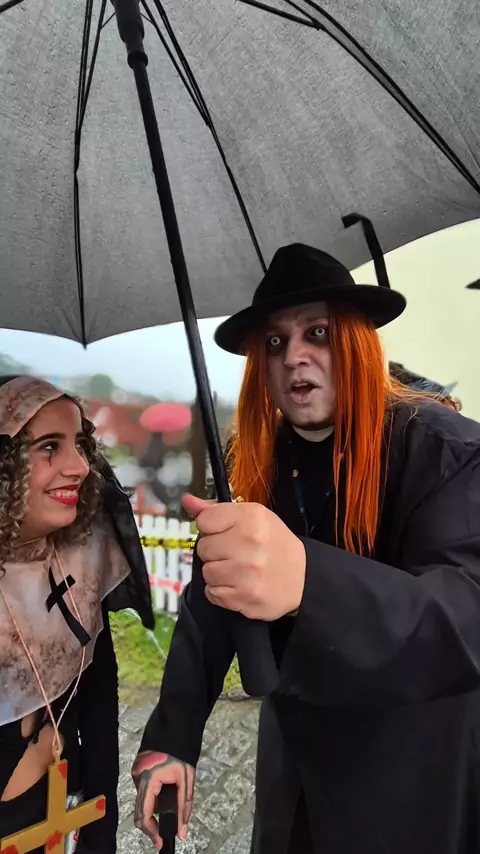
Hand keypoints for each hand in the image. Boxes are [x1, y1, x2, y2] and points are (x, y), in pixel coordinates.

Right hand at [132, 751, 194, 849]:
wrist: (175, 727)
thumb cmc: (181, 751)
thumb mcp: (187, 780)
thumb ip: (184, 807)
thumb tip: (182, 832)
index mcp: (148, 779)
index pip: (143, 814)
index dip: (151, 831)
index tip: (160, 842)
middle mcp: (137, 776)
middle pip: (140, 810)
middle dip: (153, 822)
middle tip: (165, 831)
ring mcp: (136, 771)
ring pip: (143, 799)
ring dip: (154, 807)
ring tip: (171, 800)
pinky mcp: (138, 768)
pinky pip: (144, 789)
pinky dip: (153, 795)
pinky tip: (165, 789)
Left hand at [182, 494, 305, 620]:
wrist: (303, 578)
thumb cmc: (273, 544)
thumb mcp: (252, 517)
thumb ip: (217, 510)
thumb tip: (187, 501)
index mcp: (251, 517)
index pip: (204, 521)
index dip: (211, 528)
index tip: (225, 533)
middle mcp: (249, 543)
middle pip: (203, 547)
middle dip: (215, 551)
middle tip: (235, 553)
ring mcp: (246, 572)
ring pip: (206, 572)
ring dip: (217, 573)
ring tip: (237, 570)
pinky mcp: (244, 597)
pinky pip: (213, 593)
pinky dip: (221, 592)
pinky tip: (238, 584)